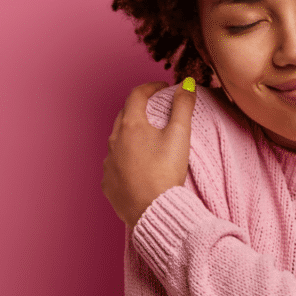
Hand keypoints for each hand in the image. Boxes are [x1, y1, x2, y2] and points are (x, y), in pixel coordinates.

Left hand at [102, 80, 195, 228]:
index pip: (137, 95)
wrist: (152, 211)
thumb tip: (187, 84)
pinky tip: (138, 166)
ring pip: (118, 141)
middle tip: (156, 110)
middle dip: (140, 108)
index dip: (151, 87)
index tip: (163, 88)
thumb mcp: (180, 135)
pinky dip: (126, 159)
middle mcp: (114, 142)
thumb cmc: (166, 172)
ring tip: (149, 140)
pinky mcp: (108, 183)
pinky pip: (115, 164)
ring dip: (131, 135)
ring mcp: (109, 163)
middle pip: (124, 115)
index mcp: (131, 126)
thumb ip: (183, 107)